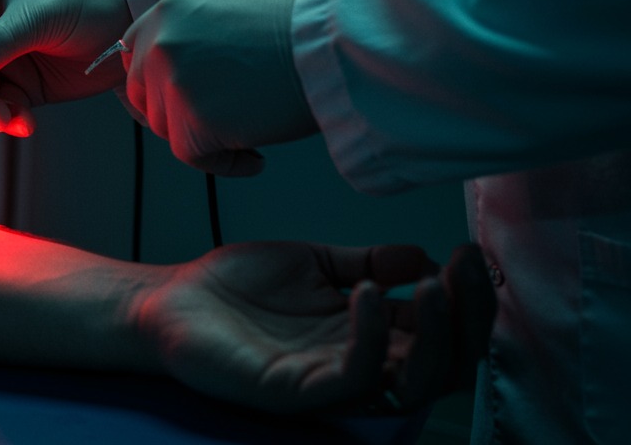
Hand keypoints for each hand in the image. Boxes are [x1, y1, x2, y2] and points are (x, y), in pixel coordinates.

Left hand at [121, 0, 317, 175]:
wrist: (330, 46)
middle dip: (175, 114)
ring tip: (247, 130)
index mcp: (166, 13)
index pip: (134, 59)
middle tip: (216, 121)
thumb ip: (189, 37)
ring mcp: (173, 83)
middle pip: (144, 98)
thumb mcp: (223, 12)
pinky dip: (225, 163)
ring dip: (202, 139)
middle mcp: (160, 45)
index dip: (155, 85)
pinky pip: (194, 157)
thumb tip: (175, 73)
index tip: (181, 100)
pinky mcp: (193, 121)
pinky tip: (255, 156)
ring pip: (167, 130)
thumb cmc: (294, 31)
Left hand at [143, 241, 493, 413]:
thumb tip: (423, 254)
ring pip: (411, 382)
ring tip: (434, 283)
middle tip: (467, 266)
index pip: (444, 332)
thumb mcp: (314, 263)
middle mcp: (359, 365)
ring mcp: (328, 383)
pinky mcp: (294, 392)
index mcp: (369, 336)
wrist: (172, 298)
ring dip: (435, 334)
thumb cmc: (237, 287)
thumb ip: (369, 262)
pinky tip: (366, 292)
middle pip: (445, 363)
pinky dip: (368, 336)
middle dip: (469, 316)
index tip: (471, 251)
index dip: (466, 297)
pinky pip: (350, 375)